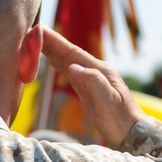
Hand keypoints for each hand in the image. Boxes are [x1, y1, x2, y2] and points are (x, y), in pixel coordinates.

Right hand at [41, 29, 143, 147]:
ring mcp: (91, 79)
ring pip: (67, 60)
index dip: (55, 40)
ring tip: (35, 39)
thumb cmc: (120, 118)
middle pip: (68, 53)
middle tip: (30, 29)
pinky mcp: (87, 89)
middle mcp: (94, 70)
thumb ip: (92, 81)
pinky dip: (57, 63)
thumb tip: (72, 67)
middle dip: (49, 41)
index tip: (39, 28)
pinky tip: (51, 59)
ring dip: (51, 50)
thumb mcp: (107, 100)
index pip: (72, 52)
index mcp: (99, 69)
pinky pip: (69, 72)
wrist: (131, 133)